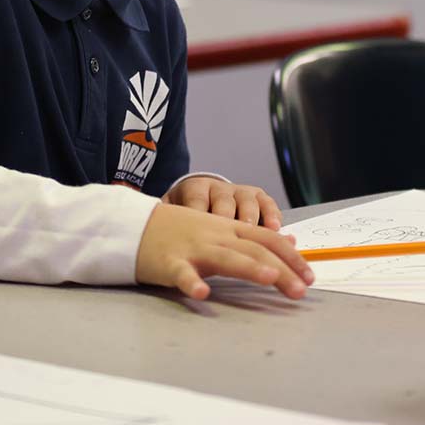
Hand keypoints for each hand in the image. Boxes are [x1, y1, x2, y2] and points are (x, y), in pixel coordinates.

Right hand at [135, 202, 312, 300]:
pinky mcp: (168, 262)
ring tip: (270, 279)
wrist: (135, 224)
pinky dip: (192, 283)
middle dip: (281, 269)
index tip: (310, 277)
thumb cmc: (181, 231)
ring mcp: (193, 248)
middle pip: (254, 249)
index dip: (291, 257)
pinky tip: (202, 294)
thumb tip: (290, 242)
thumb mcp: (220, 230)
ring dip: (249, 267)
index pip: (268, 240)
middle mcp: (216, 235)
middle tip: (301, 291)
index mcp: (230, 229)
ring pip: (225, 256)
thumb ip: (253, 238)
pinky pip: (181, 273)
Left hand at [164, 176, 282, 230]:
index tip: (198, 231)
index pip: (196, 199)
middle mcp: (219, 187)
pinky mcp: (257, 196)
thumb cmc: (184, 213)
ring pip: (247, 203)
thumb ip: (166, 221)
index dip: (199, 214)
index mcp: (194, 188)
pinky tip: (276, 229)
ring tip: (254, 233)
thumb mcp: (172, 215)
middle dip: (228, 220)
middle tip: (230, 237)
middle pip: (224, 203)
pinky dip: (272, 215)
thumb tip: (148, 223)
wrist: (200, 195)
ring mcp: (239, 191)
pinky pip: (267, 203)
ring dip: (252, 219)